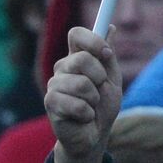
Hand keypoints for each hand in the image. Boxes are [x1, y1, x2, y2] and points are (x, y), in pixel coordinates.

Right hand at [47, 27, 121, 162]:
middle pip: (82, 58)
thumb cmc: (102, 106)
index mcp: (77, 58)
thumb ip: (108, 55)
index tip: (107, 53)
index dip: (92, 40)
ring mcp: (54, 85)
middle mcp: (62, 68)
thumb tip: (110, 26)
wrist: (94, 135)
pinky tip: (83, 117)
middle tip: (99, 90)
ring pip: (82, 83)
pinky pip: (76, 104)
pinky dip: (87, 113)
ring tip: (90, 106)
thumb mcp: (111, 79)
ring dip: (94, 99)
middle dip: (99, 77)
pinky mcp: (50, 103)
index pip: (76, 34)